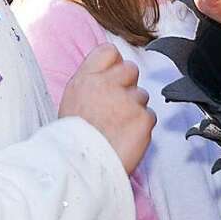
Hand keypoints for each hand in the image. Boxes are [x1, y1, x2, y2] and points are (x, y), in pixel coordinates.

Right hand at [59, 43, 154, 173]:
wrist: (79, 169)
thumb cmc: (72, 140)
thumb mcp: (71, 100)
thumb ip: (91, 81)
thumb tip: (107, 72)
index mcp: (86, 78)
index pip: (109, 51)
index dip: (113, 65)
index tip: (111, 79)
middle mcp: (107, 84)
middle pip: (131, 69)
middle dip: (127, 86)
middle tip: (115, 108)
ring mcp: (128, 100)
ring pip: (142, 96)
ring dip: (134, 109)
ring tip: (117, 129)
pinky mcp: (144, 118)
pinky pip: (149, 116)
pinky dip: (141, 127)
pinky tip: (125, 137)